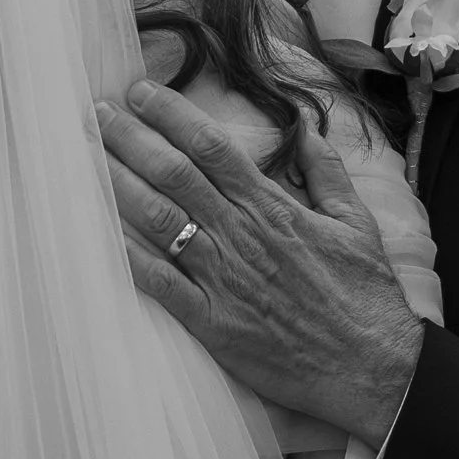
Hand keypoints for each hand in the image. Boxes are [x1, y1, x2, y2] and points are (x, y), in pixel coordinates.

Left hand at [94, 80, 423, 445]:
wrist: (373, 366)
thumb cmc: (366, 296)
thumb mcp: (357, 222)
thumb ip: (327, 173)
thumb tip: (306, 131)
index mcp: (273, 207)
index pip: (212, 147)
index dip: (171, 115)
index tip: (139, 93)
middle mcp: (242, 235)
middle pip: (175, 174)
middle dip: (131, 139)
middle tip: (97, 114)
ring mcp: (224, 279)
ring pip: (160, 220)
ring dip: (119, 185)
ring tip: (85, 159)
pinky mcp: (214, 323)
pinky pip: (161, 285)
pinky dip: (127, 258)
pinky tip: (96, 235)